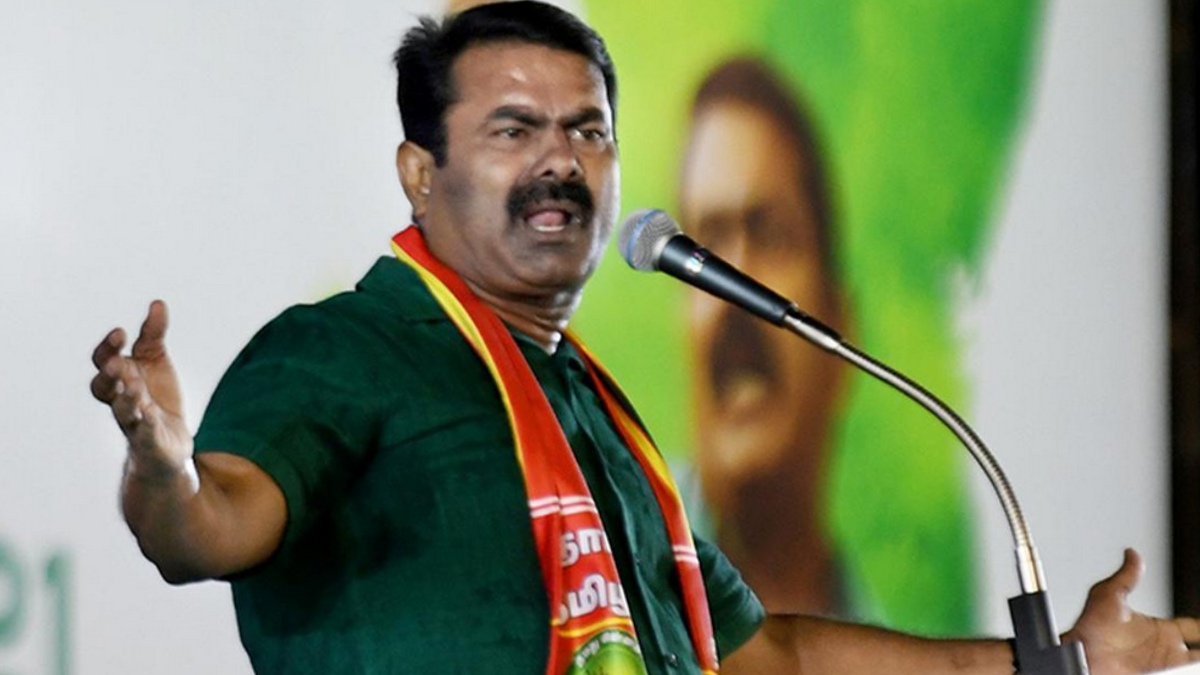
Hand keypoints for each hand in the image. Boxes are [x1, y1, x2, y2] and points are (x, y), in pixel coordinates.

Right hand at [91, 300, 193, 479]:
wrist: (168, 443)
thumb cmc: (156, 397)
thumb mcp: (155, 361)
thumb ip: (153, 335)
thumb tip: (157, 303)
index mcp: (118, 378)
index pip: (103, 361)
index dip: (108, 347)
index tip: (120, 332)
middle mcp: (120, 399)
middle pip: (104, 387)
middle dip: (110, 374)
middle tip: (118, 363)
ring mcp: (133, 421)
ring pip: (123, 411)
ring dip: (127, 398)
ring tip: (136, 387)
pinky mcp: (149, 441)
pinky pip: (144, 434)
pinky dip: (147, 424)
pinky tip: (152, 415)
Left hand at [1065, 549, 1198, 674]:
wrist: (1083, 653)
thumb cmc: (1089, 627)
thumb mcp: (1109, 594)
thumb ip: (1126, 576)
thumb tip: (1131, 552)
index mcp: (1157, 628)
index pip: (1192, 626)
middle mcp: (1162, 646)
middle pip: (1198, 646)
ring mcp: (1161, 660)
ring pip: (1193, 659)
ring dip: (1199, 656)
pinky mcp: (1159, 671)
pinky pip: (1183, 669)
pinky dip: (1192, 666)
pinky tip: (1195, 664)